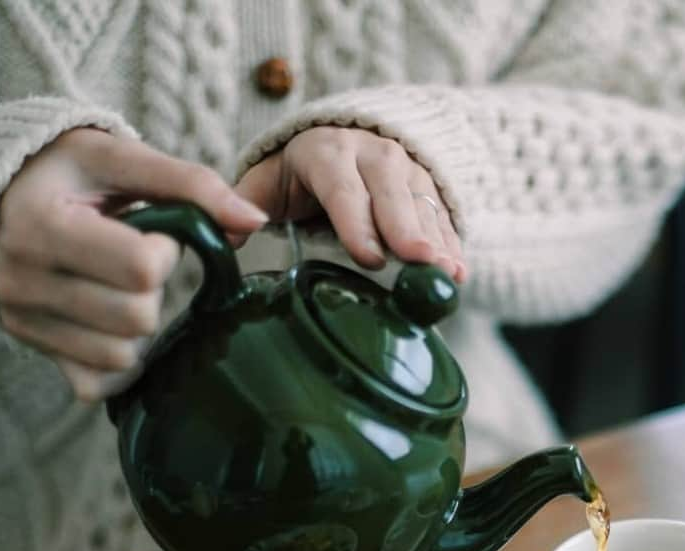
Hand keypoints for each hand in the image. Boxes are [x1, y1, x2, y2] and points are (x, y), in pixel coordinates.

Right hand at [0, 128, 267, 401]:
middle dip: (154, 291)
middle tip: (134, 263)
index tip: (150, 233)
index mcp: (41, 224)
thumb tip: (255, 220)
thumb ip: (192, 184)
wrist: (1, 193)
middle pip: (137, 318)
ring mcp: (23, 320)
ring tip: (116, 287)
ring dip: (138, 327)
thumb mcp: (121, 157)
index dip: (164, 252)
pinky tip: (110, 323)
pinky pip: (97, 384)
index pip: (141, 269)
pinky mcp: (34, 349)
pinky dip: (118, 361)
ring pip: (122, 356)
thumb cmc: (69, 173)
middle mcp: (21, 278)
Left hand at [234, 126, 464, 282]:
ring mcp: (405, 169)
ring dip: (438, 241)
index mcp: (326, 153)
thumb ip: (245, 204)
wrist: (345, 142)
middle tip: (420, 262)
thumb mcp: (268, 180)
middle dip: (407, 229)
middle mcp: (371, 153)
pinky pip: (442, 216)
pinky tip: (459, 273)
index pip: (342, 188)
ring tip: (448, 274)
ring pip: (423, 204)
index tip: (370, 258)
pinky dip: (452, 244)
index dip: (357, 222)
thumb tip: (226, 239)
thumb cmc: (300, 174)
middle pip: (391, 192)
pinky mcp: (428, 187)